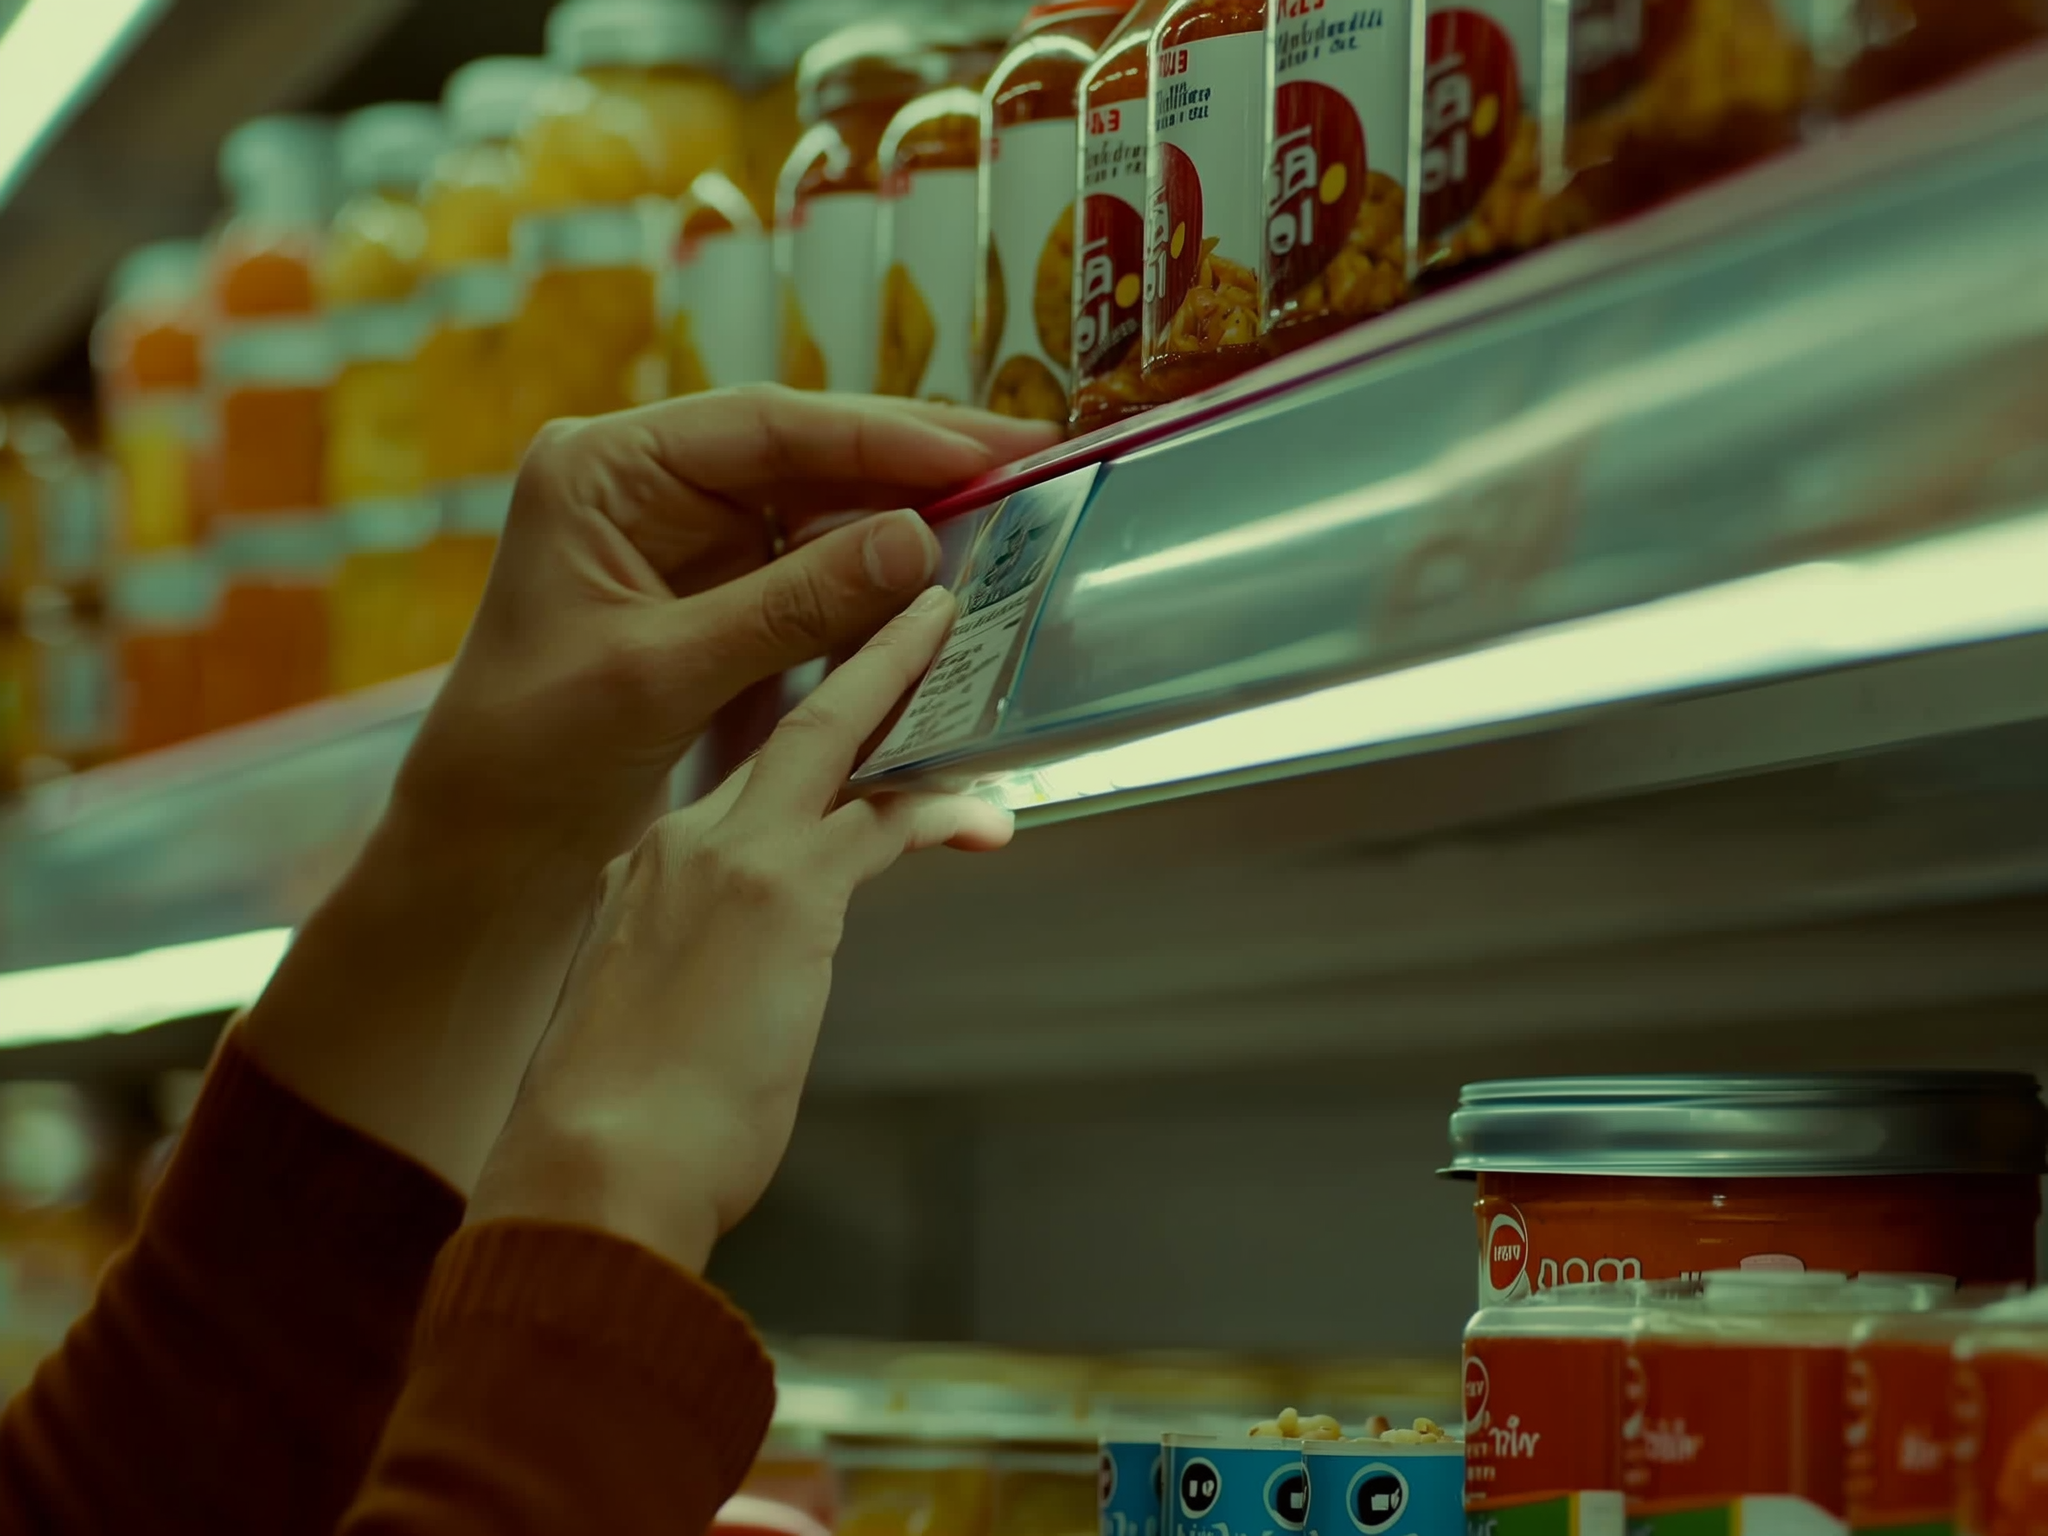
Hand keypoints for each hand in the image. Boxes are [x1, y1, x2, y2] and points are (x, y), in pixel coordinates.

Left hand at [240, 389, 1049, 1192]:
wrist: (493, 831)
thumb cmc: (538, 742)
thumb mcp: (666, 670)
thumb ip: (793, 603)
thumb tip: (917, 541)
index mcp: (607, 468)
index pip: (765, 429)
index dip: (881, 436)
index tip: (977, 453)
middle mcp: (649, 482)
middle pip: (804, 451)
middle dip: (912, 457)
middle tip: (1025, 455)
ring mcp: (684, 533)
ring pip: (819, 503)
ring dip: (906, 509)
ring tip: (1008, 506)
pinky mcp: (714, 588)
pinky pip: (812, 563)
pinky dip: (877, 571)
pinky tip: (945, 569)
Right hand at [468, 589, 1010, 1269]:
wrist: (596, 1168)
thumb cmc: (618, 1124)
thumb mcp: (643, 1016)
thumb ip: (690, 968)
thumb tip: (735, 984)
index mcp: (642, 868)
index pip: (727, 773)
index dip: (781, 727)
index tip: (815, 699)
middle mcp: (680, 839)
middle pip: (780, 729)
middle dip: (848, 665)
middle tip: (904, 613)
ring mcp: (731, 854)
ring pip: (832, 740)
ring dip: (898, 686)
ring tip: (946, 640)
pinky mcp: (787, 889)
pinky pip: (881, 818)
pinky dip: (937, 802)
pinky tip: (982, 808)